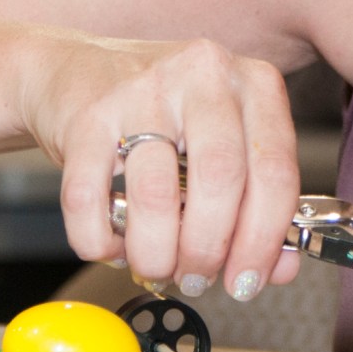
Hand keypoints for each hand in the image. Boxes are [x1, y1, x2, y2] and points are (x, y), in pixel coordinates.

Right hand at [26, 35, 302, 300]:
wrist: (74, 70)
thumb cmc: (164, 114)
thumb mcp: (224, 146)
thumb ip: (259, 203)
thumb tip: (278, 268)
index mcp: (253, 84)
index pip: (275, 171)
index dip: (264, 240)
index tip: (247, 281)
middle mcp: (203, 76)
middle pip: (221, 180)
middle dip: (209, 250)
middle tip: (197, 278)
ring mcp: (141, 91)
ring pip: (156, 194)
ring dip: (157, 253)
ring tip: (156, 266)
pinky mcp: (87, 116)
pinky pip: (89, 199)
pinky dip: (100, 240)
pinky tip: (111, 245)